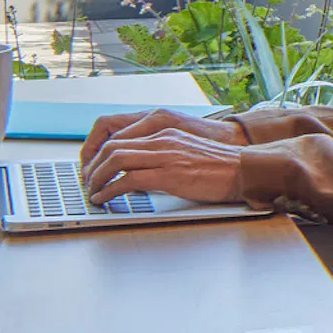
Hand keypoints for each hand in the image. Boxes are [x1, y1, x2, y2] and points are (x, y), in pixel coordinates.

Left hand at [82, 110, 249, 205]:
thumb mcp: (187, 154)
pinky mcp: (169, 174)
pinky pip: (129, 179)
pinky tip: (105, 199)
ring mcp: (165, 155)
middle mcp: (162, 139)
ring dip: (97, 178)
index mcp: (165, 132)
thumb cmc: (221, 168)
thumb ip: (164, 157)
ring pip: (115, 159)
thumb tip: (140, 174)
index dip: (99, 154)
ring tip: (92, 192)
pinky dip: (110, 190)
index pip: (121, 137)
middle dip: (92, 166)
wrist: (245, 169)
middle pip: (112, 146)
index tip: (93, 170)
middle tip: (87, 182)